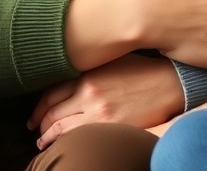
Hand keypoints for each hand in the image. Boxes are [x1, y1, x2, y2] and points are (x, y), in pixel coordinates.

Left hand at [28, 54, 182, 150]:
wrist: (172, 83)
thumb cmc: (144, 70)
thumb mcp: (113, 61)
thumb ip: (90, 69)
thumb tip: (68, 79)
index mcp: (87, 75)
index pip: (50, 94)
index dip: (38, 108)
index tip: (34, 116)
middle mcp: (88, 93)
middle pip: (52, 114)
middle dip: (40, 125)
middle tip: (36, 131)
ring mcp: (99, 113)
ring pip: (61, 130)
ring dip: (48, 138)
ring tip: (44, 142)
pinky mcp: (111, 128)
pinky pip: (79, 139)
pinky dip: (67, 143)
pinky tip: (66, 145)